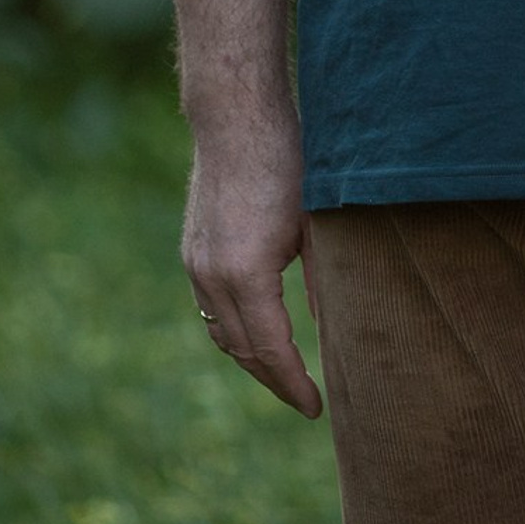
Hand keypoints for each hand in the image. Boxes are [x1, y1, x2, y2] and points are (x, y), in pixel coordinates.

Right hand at [182, 115, 323, 418]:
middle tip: (306, 399)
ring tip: (285, 373)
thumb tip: (332, 325)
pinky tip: (257, 331)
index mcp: (247, 274)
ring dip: (251, 358)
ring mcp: (196, 263)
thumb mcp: (318, 221)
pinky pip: (209, 308)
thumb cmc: (288, 159)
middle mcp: (212, 276)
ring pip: (220, 333)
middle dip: (274, 380)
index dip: (294, 383)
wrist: (236, 115)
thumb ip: (324, 278)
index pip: (271, 350)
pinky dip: (233, 329)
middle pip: (242, 351)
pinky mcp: (192, 249)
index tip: (317, 407)